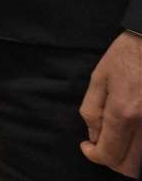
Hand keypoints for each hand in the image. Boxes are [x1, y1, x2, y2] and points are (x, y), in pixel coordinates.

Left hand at [82, 31, 141, 177]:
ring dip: (128, 156)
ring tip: (116, 137)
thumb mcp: (99, 78)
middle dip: (112, 159)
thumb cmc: (126, 56)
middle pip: (130, 166)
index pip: (110, 154)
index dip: (94, 155)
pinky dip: (140, 147)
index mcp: (124, 113)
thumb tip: (94, 136)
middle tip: (101, 144)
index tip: (87, 146)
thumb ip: (93, 111)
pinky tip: (131, 130)